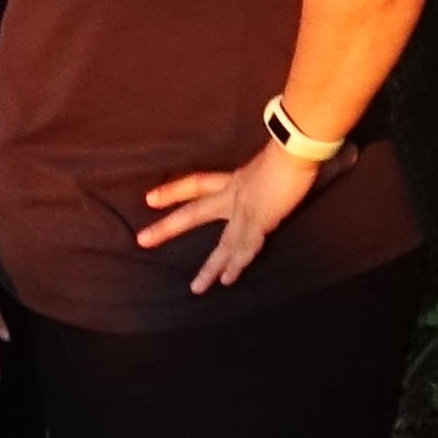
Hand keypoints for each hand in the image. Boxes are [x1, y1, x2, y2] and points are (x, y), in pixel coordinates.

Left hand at [138, 142, 322, 293]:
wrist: (295, 149)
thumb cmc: (288, 150)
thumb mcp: (269, 161)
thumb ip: (263, 172)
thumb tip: (269, 176)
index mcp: (234, 179)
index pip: (196, 184)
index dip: (172, 191)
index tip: (148, 199)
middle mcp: (233, 195)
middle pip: (194, 213)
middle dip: (168, 228)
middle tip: (142, 240)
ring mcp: (245, 210)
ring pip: (223, 244)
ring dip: (210, 268)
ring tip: (197, 288)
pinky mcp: (261, 221)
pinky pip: (246, 248)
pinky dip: (237, 265)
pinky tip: (227, 280)